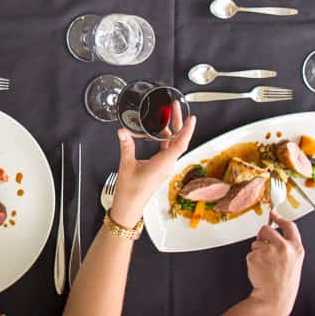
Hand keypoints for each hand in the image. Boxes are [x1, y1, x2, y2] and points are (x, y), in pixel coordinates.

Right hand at [109, 102, 195, 226]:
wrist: (129, 207)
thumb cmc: (130, 192)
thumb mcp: (126, 165)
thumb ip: (126, 146)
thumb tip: (123, 132)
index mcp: (163, 164)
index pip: (180, 144)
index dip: (187, 129)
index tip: (191, 117)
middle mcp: (167, 165)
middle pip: (178, 140)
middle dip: (178, 122)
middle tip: (173, 108)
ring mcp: (165, 166)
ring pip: (172, 144)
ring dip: (169, 130)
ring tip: (163, 116)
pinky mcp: (160, 168)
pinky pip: (166, 150)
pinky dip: (163, 139)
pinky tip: (157, 132)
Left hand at [247, 212, 304, 315]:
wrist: (274, 298)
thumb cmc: (284, 282)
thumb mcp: (295, 262)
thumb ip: (287, 247)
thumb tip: (275, 234)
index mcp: (296, 248)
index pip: (289, 225)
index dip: (280, 218)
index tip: (274, 214)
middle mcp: (283, 247)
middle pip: (267, 228)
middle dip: (262, 235)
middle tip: (263, 245)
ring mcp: (268, 251)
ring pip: (256, 242)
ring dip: (257, 251)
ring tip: (265, 265)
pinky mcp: (255, 256)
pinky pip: (250, 252)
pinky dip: (252, 259)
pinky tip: (259, 269)